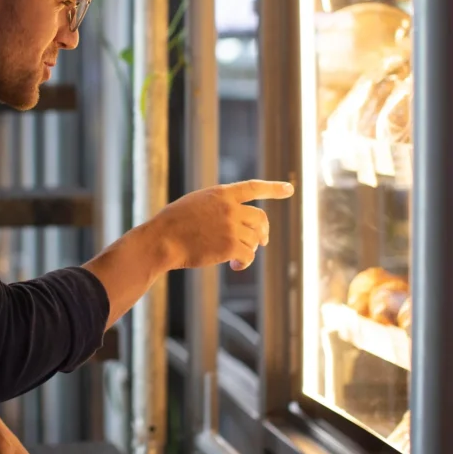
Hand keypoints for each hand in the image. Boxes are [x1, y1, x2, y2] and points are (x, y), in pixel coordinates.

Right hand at [150, 179, 294, 271]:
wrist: (162, 240)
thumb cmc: (173, 224)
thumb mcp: (196, 204)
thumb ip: (218, 206)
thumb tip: (238, 222)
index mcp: (220, 193)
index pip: (253, 187)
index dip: (273, 188)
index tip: (290, 188)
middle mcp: (230, 207)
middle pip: (261, 218)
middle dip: (264, 231)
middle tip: (262, 241)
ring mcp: (231, 226)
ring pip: (255, 239)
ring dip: (249, 249)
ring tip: (235, 257)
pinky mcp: (230, 246)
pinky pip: (248, 255)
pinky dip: (243, 262)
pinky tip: (233, 266)